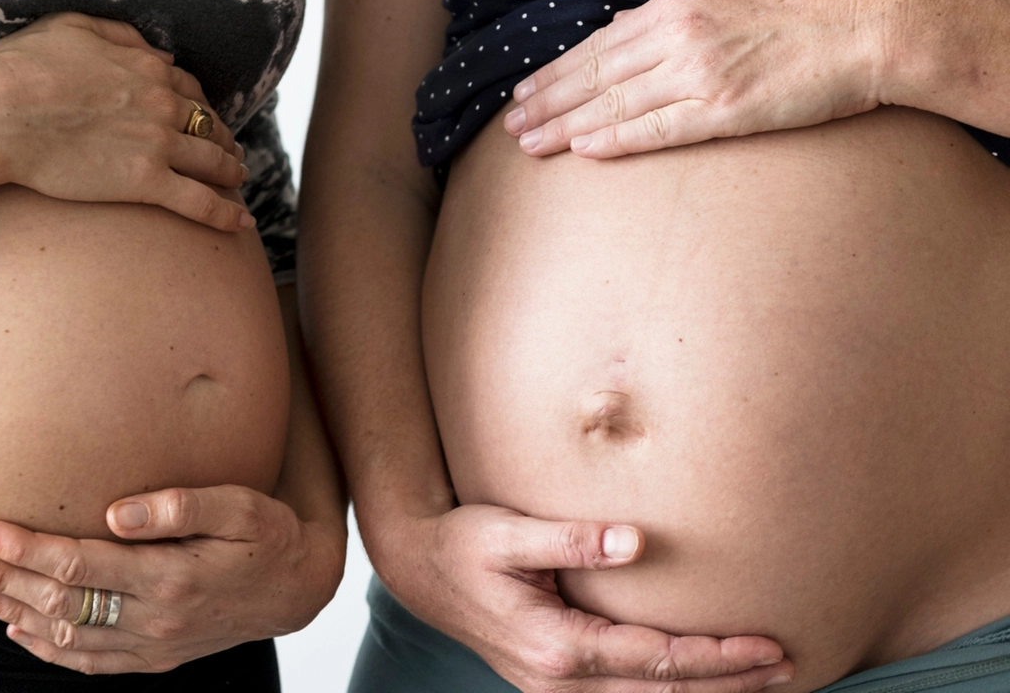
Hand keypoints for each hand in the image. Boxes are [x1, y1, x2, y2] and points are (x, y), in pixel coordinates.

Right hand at [0, 12, 253, 229]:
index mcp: (146, 67)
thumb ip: (122, 36)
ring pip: (214, 162)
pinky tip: (241, 223)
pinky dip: (226, 213)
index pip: (190, 89)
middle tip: (231, 154)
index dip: (202, 106)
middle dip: (225, 140)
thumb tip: (163, 55)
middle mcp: (162, 104)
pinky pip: (200, 201)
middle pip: (210, 125)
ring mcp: (158, 144)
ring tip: (238, 182)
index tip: (205, 119)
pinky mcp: (145, 182)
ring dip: (232, 172)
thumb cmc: (18, 68)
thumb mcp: (70, 27)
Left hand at [0, 485, 344, 674]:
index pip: (76, 566)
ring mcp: (152, 645)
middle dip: (1, 576)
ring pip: (65, 636)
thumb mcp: (240, 506)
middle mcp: (154, 619)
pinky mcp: (155, 657)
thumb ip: (181, 505)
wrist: (298, 589)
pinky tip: (18, 631)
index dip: (23, 548)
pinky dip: (47, 649)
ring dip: (12, 612)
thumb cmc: (269, 536)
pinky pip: (89, 661)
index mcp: (169, 578)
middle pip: (57, 603)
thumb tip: (118, 510)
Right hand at [373, 505, 792, 691]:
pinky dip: (669, 691)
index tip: (769, 646)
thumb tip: (637, 541)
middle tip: (792, 667)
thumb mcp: (508, 533)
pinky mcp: (554, 681)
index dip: (717, 657)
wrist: (418, 568)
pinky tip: (697, 680)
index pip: (656, 660)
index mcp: (556, 646)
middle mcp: (559, 681)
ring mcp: (555, 688)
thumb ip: (572, 539)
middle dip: (728, 683)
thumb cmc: (462, 544)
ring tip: (762, 679)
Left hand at [504, 0, 884, 158]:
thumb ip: (677, 12)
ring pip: (615, 103)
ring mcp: (700, 73)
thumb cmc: (803, 12)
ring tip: (530, 144)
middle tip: (512, 125)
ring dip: (566, 125)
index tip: (527, 92)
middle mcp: (680, 36)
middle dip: (547, 101)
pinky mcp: (725, 110)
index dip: (557, 71)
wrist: (868, 31)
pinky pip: (656, 129)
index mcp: (679, 5)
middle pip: (595, 74)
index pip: (600, 44)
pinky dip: (615, 138)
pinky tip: (583, 150)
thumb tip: (628, 26)